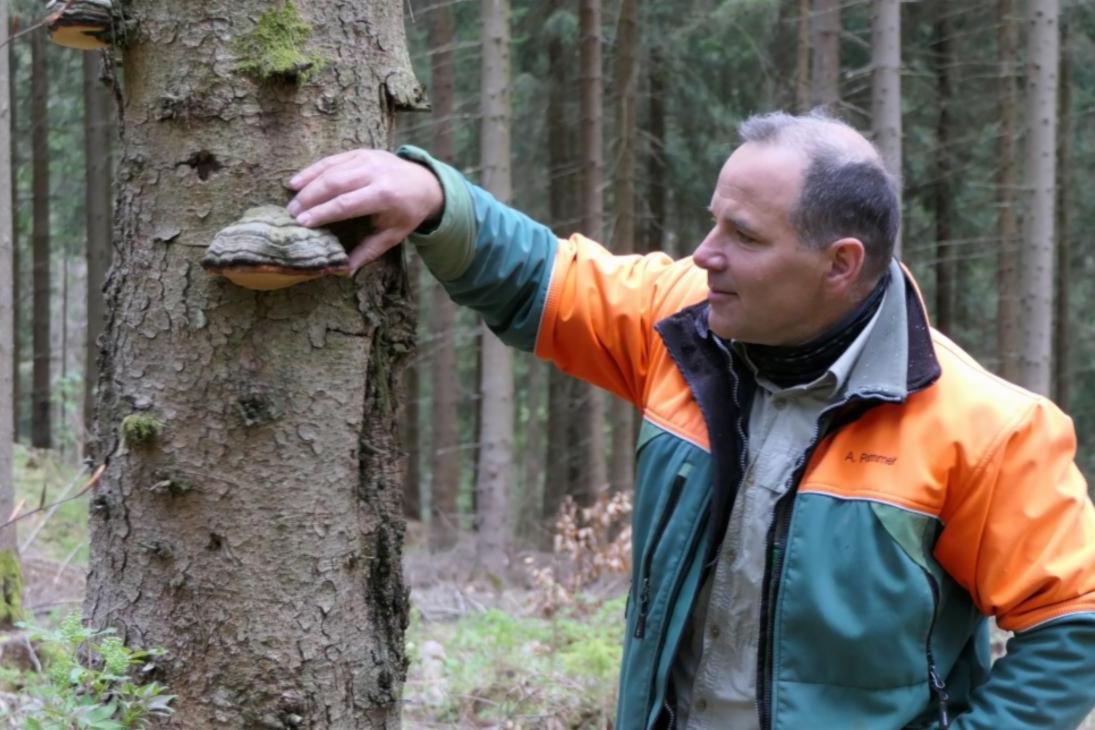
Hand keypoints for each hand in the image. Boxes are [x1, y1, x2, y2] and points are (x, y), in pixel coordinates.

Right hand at [286, 149, 444, 270]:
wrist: (426, 183)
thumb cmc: (407, 213)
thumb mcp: (393, 235)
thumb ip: (369, 251)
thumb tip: (345, 271)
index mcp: (385, 195)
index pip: (346, 204)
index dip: (323, 213)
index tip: (303, 223)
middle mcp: (375, 172)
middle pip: (334, 183)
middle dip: (310, 199)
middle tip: (290, 214)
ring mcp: (367, 159)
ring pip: (330, 170)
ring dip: (307, 185)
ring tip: (291, 202)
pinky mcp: (360, 152)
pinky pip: (332, 160)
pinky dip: (312, 170)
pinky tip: (296, 182)